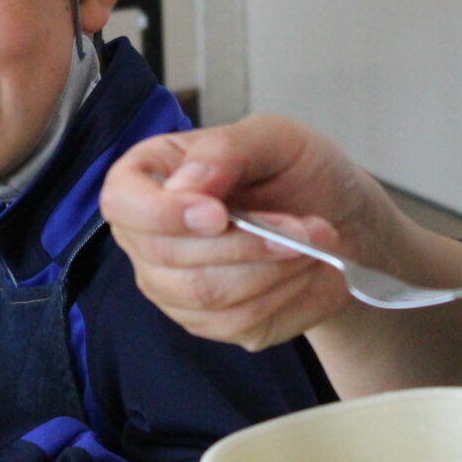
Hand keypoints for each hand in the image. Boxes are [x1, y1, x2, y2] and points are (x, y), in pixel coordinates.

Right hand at [99, 115, 385, 350]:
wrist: (341, 220)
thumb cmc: (297, 171)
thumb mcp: (273, 138)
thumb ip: (225, 151)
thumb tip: (185, 186)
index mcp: (151, 175)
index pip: (121, 201)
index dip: (161, 213)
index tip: (218, 214)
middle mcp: (148, 235)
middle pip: (165, 256)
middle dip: (245, 243)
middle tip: (304, 227)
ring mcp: (173, 286)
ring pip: (204, 293)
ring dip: (271, 268)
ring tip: (313, 242)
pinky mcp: (209, 323)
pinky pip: (236, 320)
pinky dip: (283, 292)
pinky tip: (304, 268)